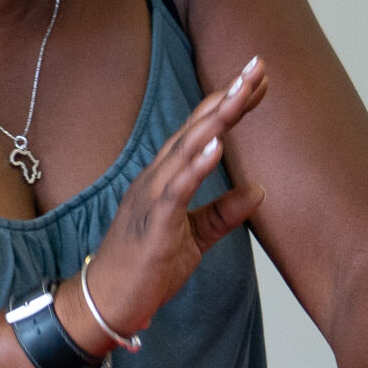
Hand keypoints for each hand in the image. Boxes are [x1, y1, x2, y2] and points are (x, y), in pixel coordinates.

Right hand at [81, 56, 267, 335]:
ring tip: (240, 92)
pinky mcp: (153, 221)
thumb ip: (223, 213)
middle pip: (196, 127)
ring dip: (214, 120)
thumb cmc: (146, 269)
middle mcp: (157, 177)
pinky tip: (216, 144)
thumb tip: (259, 190)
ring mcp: (152, 196)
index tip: (260, 80)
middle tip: (257, 66)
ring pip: (186, 149)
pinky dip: (196, 164)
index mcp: (166, 178)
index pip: (203, 131)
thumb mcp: (195, 238)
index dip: (230, 104)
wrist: (107, 302)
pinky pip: (176, 188)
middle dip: (228, 96)